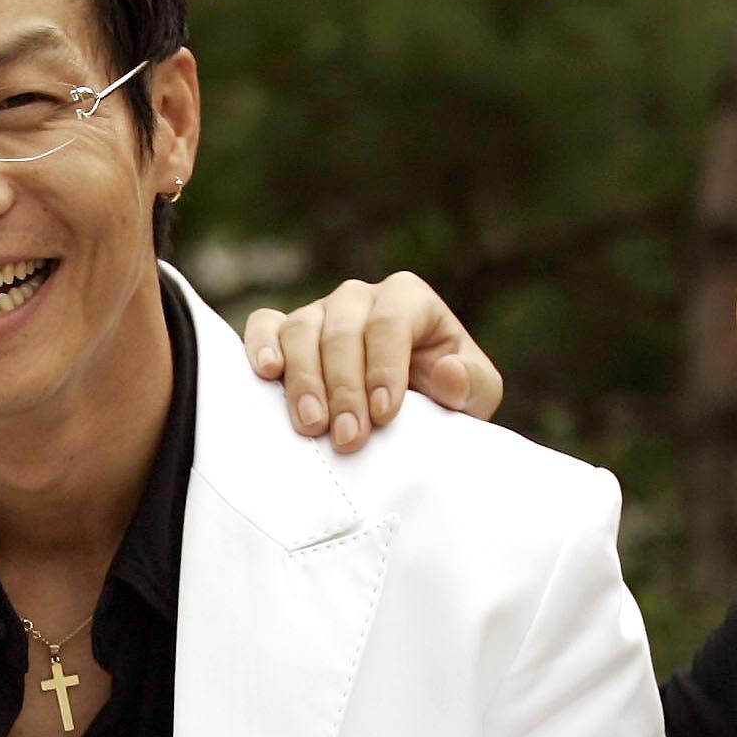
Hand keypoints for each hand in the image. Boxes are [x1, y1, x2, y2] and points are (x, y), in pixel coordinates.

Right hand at [240, 272, 503, 451]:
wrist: (403, 415)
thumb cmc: (441, 398)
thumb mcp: (475, 396)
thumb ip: (473, 385)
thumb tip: (448, 373)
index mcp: (408, 300)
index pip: (390, 322)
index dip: (386, 367)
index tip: (384, 414)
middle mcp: (360, 297)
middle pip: (342, 331)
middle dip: (345, 388)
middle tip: (348, 438)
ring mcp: (318, 312)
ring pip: (301, 331)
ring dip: (304, 380)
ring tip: (311, 426)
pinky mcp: (284, 332)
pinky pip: (264, 325)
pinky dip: (261, 346)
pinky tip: (268, 374)